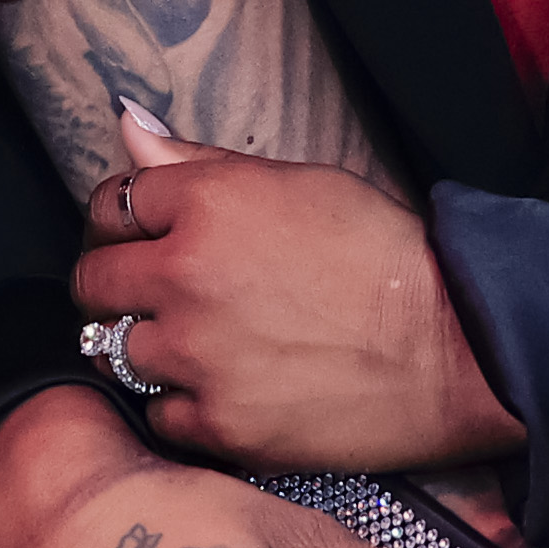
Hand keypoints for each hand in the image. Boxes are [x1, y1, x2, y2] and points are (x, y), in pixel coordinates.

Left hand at [73, 121, 527, 472]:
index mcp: (207, 203)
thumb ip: (201, 161)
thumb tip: (129, 124)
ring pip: (115, 349)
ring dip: (144, 344)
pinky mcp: (217, 423)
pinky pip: (157, 414)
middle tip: (155, 293)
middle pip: (95, 280)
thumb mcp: (299, 182)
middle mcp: (186, 276)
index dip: (121, 220)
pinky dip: (179, 404)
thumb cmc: (386, 258)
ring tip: (193, 343)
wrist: (454, 349)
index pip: (112, 203)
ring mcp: (196, 355)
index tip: (137, 235)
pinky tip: (219, 388)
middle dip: (115, 281)